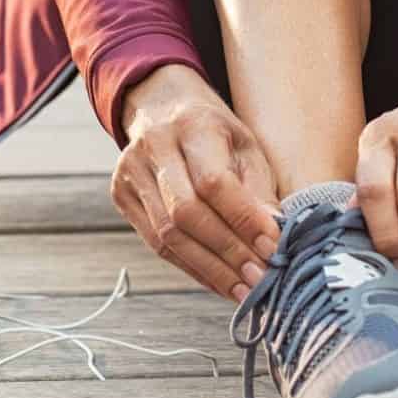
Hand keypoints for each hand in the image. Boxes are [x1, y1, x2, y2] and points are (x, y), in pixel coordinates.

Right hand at [110, 65, 283, 302]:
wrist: (163, 107)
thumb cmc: (215, 131)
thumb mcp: (246, 145)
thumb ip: (259, 190)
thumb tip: (275, 237)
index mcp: (191, 125)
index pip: (214, 182)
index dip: (243, 220)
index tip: (272, 248)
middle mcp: (154, 147)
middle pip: (186, 213)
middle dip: (227, 253)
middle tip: (260, 279)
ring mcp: (131, 172)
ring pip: (168, 235)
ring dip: (210, 270)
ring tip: (244, 290)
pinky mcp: (122, 195)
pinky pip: (156, 243)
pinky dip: (192, 267)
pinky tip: (219, 282)